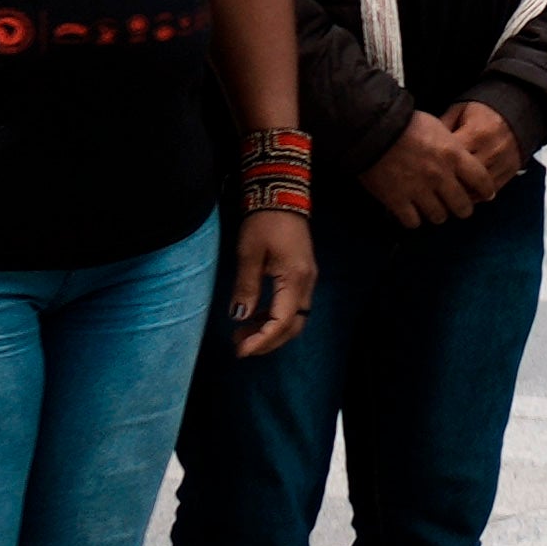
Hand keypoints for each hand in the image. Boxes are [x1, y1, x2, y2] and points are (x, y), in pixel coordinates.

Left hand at [223, 202, 321, 357]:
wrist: (281, 195)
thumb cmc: (264, 221)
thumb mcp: (249, 254)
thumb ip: (246, 287)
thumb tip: (239, 317)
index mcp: (294, 278)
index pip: (281, 321)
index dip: (261, 340)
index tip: (240, 350)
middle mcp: (306, 282)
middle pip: (292, 326)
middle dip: (267, 341)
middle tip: (239, 345)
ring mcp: (307, 279)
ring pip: (294, 318)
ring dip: (270, 330)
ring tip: (242, 333)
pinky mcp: (302, 275)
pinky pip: (292, 306)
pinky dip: (275, 317)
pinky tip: (255, 316)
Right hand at [372, 103, 518, 231]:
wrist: (373, 129)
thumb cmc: (406, 123)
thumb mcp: (438, 127)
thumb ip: (451, 146)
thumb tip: (460, 155)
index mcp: (454, 155)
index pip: (482, 180)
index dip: (486, 191)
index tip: (487, 195)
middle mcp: (440, 176)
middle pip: (463, 206)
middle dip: (462, 209)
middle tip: (458, 207)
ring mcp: (419, 190)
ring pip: (439, 217)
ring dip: (438, 214)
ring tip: (433, 209)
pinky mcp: (397, 200)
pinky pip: (413, 221)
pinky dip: (413, 219)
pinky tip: (411, 213)